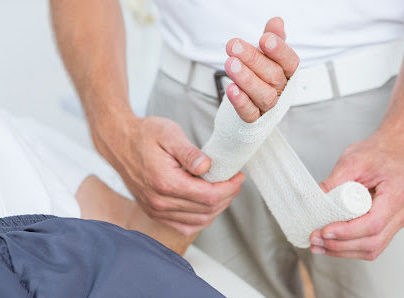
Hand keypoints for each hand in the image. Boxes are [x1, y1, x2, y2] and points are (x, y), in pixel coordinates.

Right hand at [92, 114, 244, 235]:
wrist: (118, 141)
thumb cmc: (144, 135)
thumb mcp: (169, 134)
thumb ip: (189, 152)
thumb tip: (207, 166)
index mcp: (165, 182)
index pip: (209, 196)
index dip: (229, 188)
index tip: (238, 176)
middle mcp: (159, 201)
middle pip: (207, 211)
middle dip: (227, 196)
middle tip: (234, 180)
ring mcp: (156, 210)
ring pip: (198, 221)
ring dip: (216, 208)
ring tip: (223, 189)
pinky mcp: (154, 212)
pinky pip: (184, 226)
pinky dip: (201, 218)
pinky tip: (206, 203)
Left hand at [224, 17, 299, 121]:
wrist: (247, 103)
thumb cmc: (259, 75)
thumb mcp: (266, 54)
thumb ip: (272, 38)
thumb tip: (276, 22)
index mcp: (287, 72)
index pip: (290, 62)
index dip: (279, 51)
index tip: (264, 39)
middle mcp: (281, 90)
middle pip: (273, 76)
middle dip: (253, 60)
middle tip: (234, 46)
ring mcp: (269, 106)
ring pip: (263, 95)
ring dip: (246, 79)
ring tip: (230, 64)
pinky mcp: (254, 119)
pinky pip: (249, 113)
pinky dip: (241, 102)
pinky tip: (231, 89)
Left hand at [310, 129, 403, 259]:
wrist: (392, 150)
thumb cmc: (378, 153)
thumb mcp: (353, 160)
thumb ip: (335, 181)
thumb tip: (314, 199)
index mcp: (395, 195)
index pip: (373, 223)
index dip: (347, 231)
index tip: (324, 230)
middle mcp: (400, 213)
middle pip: (372, 242)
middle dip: (339, 245)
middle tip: (314, 240)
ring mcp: (394, 221)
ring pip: (372, 248)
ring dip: (342, 251)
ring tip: (318, 246)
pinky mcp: (385, 224)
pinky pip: (371, 242)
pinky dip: (349, 247)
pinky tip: (331, 244)